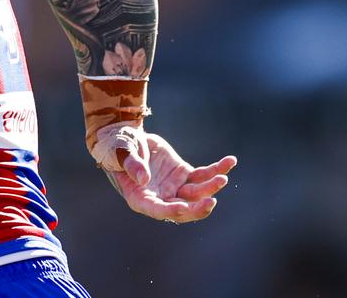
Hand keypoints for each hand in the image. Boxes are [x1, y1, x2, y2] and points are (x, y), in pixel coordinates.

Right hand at [98, 127, 236, 223]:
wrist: (124, 135)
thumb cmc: (116, 146)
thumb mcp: (120, 151)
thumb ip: (131, 163)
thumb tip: (144, 178)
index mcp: (140, 197)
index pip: (157, 210)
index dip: (171, 211)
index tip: (183, 207)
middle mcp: (160, 197)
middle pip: (183, 209)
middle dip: (197, 208)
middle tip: (211, 201)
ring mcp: (174, 187)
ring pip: (197, 193)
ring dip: (210, 187)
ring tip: (222, 177)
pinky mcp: (184, 174)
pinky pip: (204, 175)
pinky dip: (217, 169)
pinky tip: (230, 161)